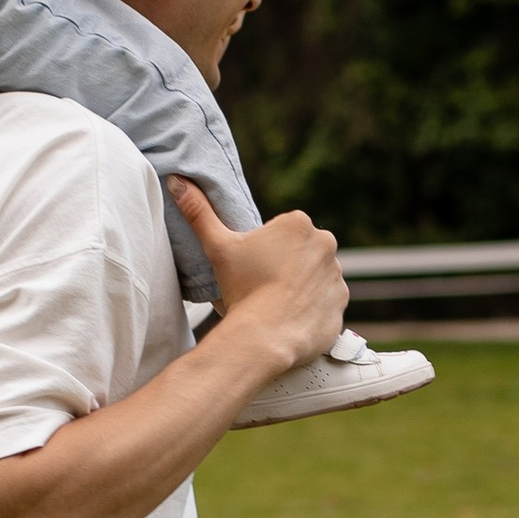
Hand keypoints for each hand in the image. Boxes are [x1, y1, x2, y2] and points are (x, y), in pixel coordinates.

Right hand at [170, 181, 344, 372]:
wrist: (265, 337)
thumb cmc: (242, 289)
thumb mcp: (217, 247)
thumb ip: (198, 211)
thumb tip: (177, 180)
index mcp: (298, 224)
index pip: (282, 231)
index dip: (264, 249)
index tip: (253, 266)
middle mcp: (326, 244)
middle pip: (301, 251)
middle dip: (285, 264)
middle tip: (261, 285)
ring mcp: (338, 275)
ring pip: (315, 276)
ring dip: (301, 285)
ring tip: (276, 304)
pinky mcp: (341, 303)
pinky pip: (327, 302)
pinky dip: (313, 309)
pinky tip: (292, 317)